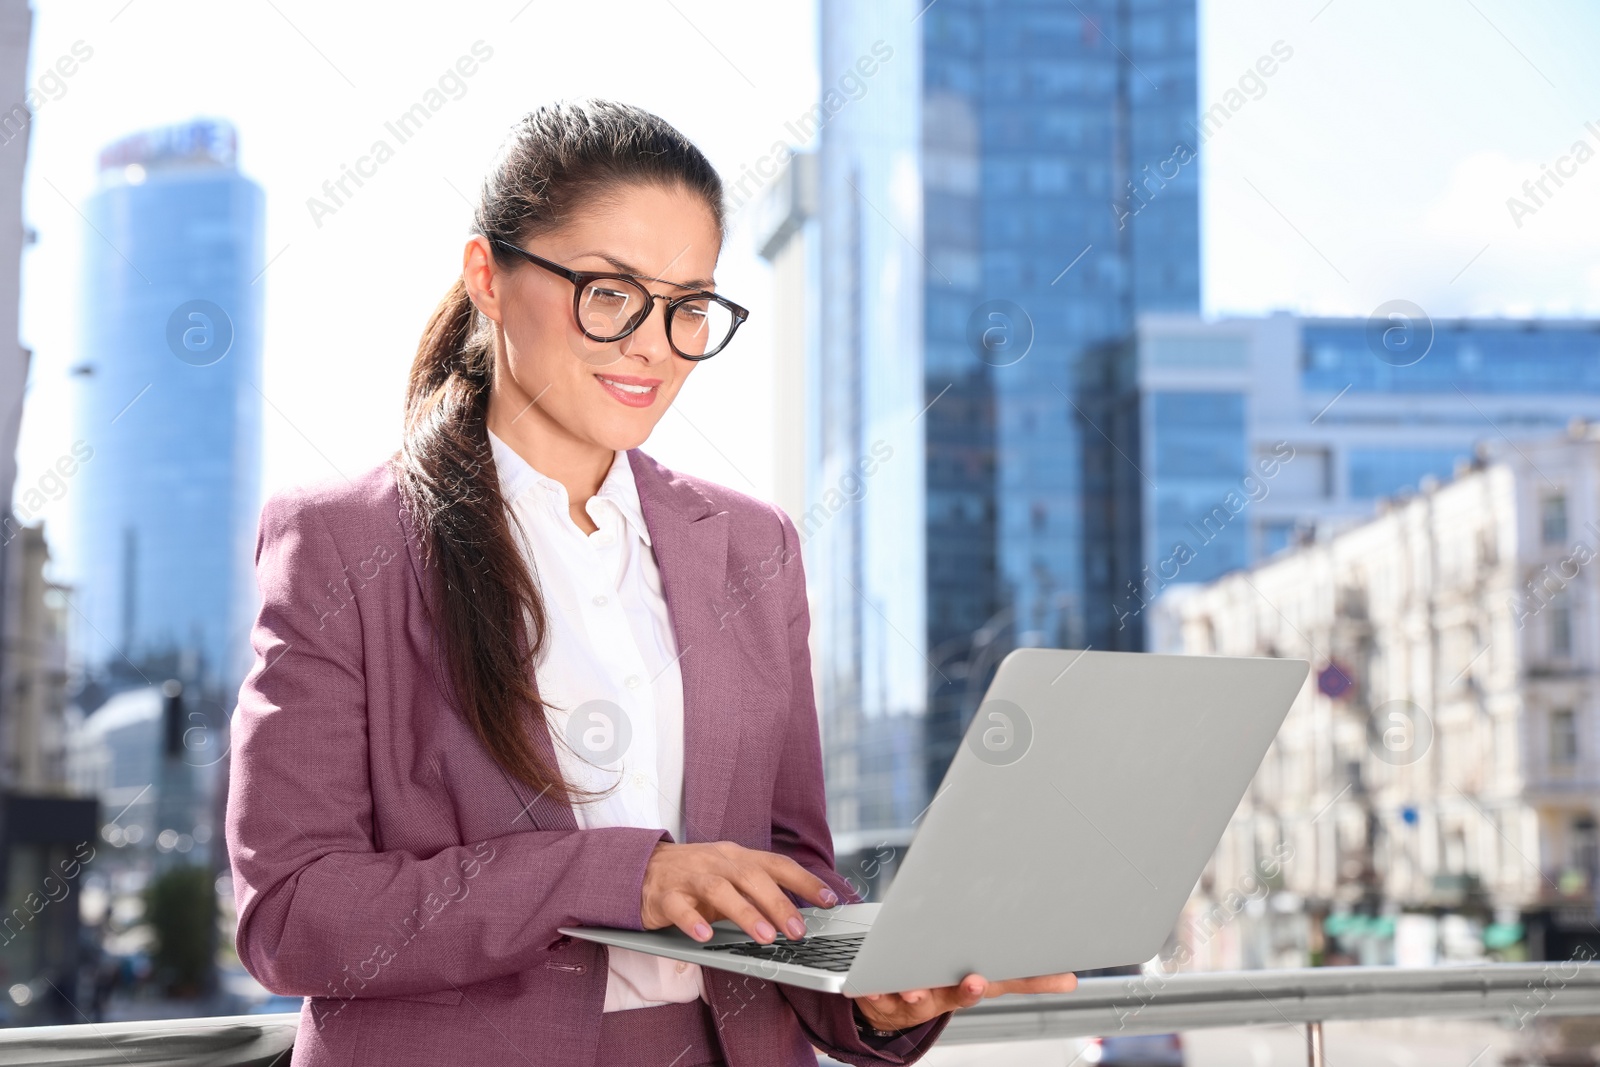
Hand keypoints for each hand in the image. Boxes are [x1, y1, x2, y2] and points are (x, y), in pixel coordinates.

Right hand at [640, 841, 840, 944]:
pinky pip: (679, 908)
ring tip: (764, 936)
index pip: (777, 864)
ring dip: (744, 913)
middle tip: (797, 930)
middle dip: (778, 903)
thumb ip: (757, 892)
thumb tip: (796, 915)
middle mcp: (717, 862)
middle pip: (751, 877)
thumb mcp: (729, 877)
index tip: (830, 900)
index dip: (804, 881)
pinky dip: (692, 921)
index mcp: (737, 856)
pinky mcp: (664, 895)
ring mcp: (689, 876)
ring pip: (719, 890)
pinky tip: (704, 936)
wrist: (641, 868)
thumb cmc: (694, 876)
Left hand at [851, 971, 1078, 1032]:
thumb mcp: (973, 968)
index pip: (1010, 981)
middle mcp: (948, 994)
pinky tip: (872, 983)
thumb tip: (1065, 971)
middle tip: (975, 982)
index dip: (1035, 981)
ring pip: (919, 997)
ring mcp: (917, 998)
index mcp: (973, 983)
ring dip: (918, 993)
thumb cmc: (936, 977)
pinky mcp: (884, 997)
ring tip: (914, 989)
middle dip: (968, 989)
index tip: (1060, 977)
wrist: (885, 1001)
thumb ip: (1010, 966)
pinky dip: (876, 988)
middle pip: (963, 994)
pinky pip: (879, 992)